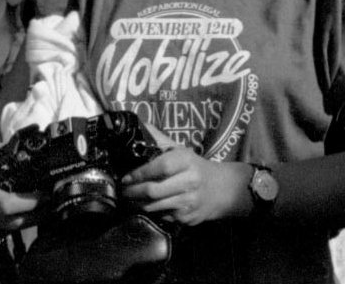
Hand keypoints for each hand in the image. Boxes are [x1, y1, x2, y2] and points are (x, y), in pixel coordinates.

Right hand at [0, 143, 41, 245]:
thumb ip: (15, 154)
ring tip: (46, 206)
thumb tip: (44, 151)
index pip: (6, 204)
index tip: (47, 194)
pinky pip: (5, 233)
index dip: (29, 203)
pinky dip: (19, 223)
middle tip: (54, 202)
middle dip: (37, 214)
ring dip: (31, 220)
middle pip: (12, 221)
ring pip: (11, 230)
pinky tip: (29, 212)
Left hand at [120, 147, 250, 227]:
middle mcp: (190, 181)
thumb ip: (159, 140)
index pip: (160, 167)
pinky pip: (162, 216)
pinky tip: (147, 206)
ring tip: (130, 199)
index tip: (126, 177)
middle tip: (123, 191)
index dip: (140, 173)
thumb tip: (140, 126)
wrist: (220, 190)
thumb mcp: (181, 151)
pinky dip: (151, 212)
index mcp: (187, 161)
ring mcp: (189, 202)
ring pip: (155, 206)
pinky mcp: (187, 218)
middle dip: (133, 192)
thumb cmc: (194, 168)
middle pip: (154, 190)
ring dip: (138, 204)